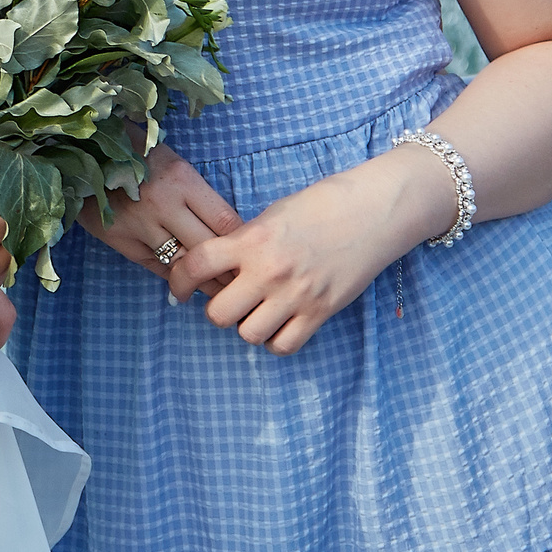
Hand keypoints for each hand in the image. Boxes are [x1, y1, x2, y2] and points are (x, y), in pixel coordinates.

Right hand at [80, 146, 240, 296]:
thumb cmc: (139, 156)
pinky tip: (188, 283)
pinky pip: (157, 267)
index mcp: (182, 179)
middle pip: (208, 248)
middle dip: (229, 269)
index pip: (225, 221)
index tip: (252, 254)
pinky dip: (175, 277)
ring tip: (221, 291)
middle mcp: (162, 204)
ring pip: (183, 264)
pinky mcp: (121, 240)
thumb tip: (228, 234)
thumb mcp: (175, 164)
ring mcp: (140, 225)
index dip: (242, 242)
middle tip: (243, 283)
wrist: (85, 154)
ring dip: (205, 282)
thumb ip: (199, 197)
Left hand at [170, 145, 450, 354]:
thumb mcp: (272, 215)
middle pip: (219, 314)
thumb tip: (219, 268)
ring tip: (258, 311)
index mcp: (252, 240)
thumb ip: (243, 242)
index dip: (178, 280)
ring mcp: (296, 296)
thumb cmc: (320, 205)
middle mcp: (269, 271)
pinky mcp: (320, 313)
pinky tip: (279, 323)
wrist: (372, 212)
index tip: (178, 289)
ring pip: (249, 335)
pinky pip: (284, 346)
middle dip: (217, 309)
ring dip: (248, 326)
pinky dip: (276, 340)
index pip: (197, 264)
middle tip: (229, 299)